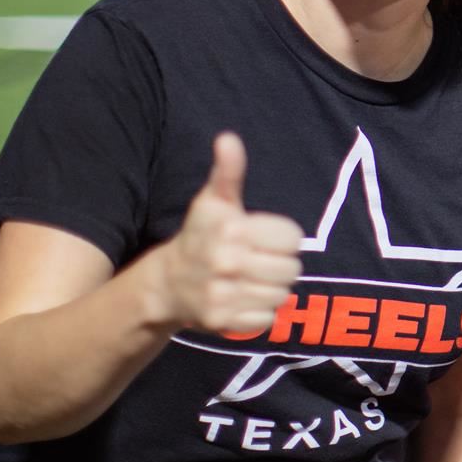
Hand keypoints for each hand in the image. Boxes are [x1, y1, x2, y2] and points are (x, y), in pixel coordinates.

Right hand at [153, 133, 303, 332]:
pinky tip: (242, 300)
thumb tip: (228, 139)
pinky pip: (267, 320)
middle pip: (292, 270)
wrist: (167, 282)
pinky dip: (259, 313)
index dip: (283, 239)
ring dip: (271, 290)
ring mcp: (224, 294)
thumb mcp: (214, 201)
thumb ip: (228, 171)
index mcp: (232, 229)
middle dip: (281, 266)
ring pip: (282, 296)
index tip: (264, 239)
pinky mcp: (222, 322)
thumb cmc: (201, 235)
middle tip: (259, 262)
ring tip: (251, 280)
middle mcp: (227, 262)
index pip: (293, 239)